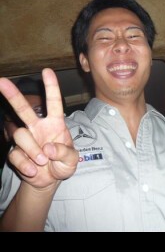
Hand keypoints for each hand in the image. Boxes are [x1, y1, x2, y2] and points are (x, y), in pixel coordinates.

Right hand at [0, 68, 77, 189]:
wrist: (50, 180)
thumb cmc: (63, 164)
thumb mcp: (72, 160)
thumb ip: (65, 153)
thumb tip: (49, 147)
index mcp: (55, 123)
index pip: (54, 102)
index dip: (51, 87)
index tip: (46, 71)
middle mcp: (38, 127)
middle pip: (23, 108)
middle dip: (12, 95)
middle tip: (1, 81)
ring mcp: (26, 139)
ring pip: (21, 135)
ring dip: (32, 150)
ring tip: (42, 161)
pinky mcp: (16, 152)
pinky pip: (16, 155)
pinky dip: (26, 165)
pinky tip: (33, 170)